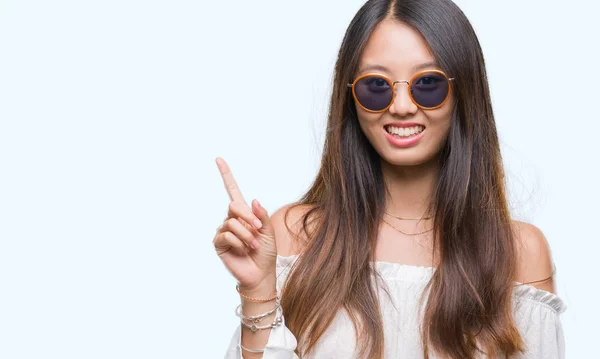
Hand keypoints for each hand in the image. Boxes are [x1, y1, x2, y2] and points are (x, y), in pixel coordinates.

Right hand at [213, 157, 276, 292]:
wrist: (261, 274)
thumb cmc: (266, 253)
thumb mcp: (269, 232)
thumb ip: (262, 216)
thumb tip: (254, 200)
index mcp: (244, 214)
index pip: (233, 191)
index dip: (226, 175)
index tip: (219, 159)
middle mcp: (231, 219)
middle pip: (234, 205)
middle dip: (248, 216)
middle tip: (258, 229)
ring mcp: (224, 231)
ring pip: (232, 222)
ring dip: (246, 234)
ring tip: (253, 245)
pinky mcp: (219, 243)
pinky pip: (226, 235)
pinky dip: (238, 242)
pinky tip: (243, 250)